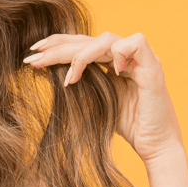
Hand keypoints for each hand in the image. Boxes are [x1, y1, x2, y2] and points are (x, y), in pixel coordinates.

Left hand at [23, 31, 184, 163]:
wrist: (155, 148)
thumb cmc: (128, 127)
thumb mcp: (95, 101)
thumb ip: (80, 83)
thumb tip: (47, 72)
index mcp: (113, 62)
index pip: (82, 44)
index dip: (57, 46)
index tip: (32, 56)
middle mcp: (127, 57)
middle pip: (89, 39)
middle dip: (58, 47)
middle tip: (33, 58)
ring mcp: (141, 60)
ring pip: (106, 39)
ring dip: (81, 55)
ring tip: (69, 79)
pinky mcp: (154, 69)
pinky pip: (135, 43)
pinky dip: (118, 53)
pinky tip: (110, 73)